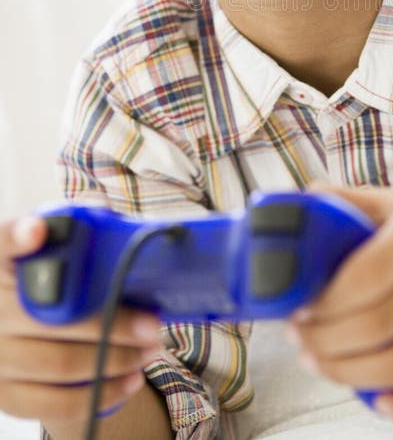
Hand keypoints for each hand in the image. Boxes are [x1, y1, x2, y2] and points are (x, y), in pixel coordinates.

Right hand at [0, 215, 162, 429]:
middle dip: (110, 323)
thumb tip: (104, 213)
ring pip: (60, 363)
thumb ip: (74, 232)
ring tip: (151, 349)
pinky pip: (55, 403)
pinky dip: (99, 393)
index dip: (18, 237)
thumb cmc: (46, 282)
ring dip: (114, 359)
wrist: (13, 331)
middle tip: (152, 323)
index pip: (3, 244)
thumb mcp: (50, 251)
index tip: (38, 231)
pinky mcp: (6, 395)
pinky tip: (130, 379)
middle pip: (52, 316)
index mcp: (0, 265)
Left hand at [287, 183, 392, 433]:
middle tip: (299, 337)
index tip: (298, 307)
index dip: (324, 301)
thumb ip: (353, 200)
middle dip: (324, 341)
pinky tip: (380, 401)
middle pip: (376, 327)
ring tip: (318, 361)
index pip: (365, 277)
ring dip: (347, 375)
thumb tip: (307, 195)